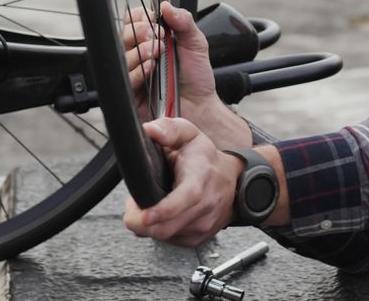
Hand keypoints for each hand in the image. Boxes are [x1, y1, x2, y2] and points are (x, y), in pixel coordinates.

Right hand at [122, 2, 252, 148]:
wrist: (200, 106)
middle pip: (124, 35)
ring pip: (122, 55)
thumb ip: (184, 21)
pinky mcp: (131, 92)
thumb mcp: (195, 43)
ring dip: (140, 50)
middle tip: (156, 35)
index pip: (134, 19)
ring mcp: (133, 72)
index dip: (142, 17)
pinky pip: (125, 79)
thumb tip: (166, 5)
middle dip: (140, 32)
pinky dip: (137, 71)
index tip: (156, 20)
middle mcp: (139, 53)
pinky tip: (150, 68)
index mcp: (151, 38)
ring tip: (157, 52)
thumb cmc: (195, 76)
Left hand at [123, 117, 240, 246]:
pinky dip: (159, 229)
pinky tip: (163, 214)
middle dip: (140, 219)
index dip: (164, 209)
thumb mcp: (190, 135)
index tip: (146, 215)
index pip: (186, 197)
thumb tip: (149, 130)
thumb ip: (168, 129)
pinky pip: (168, 240)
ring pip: (162, 235)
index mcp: (200, 177)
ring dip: (148, 224)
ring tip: (150, 204)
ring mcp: (202, 225)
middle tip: (134, 203)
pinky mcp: (197, 238)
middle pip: (166, 227)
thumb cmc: (207, 159)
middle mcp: (204, 205)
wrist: (234, 182)